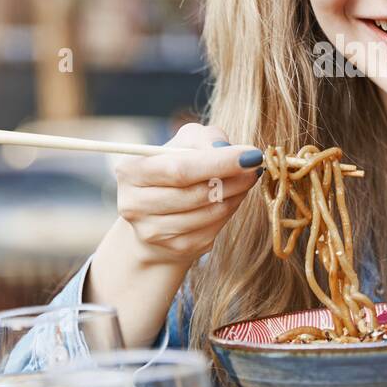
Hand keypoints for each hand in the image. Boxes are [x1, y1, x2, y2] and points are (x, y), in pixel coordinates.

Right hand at [112, 122, 263, 269]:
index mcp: (130, 172)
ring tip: (246, 179)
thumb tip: (228, 151)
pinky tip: (233, 197)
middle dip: (233, 179)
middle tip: (255, 167)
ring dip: (236, 195)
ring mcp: (153, 232)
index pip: (179, 169)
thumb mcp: (184, 142)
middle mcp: (134, 205)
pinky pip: (213, 229)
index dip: (219, 163)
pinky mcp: (175, 248)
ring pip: (208, 213)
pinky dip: (229, 211)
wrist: (158, 212)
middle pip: (195, 194)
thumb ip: (205, 138)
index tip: (251, 155)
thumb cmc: (174, 167)